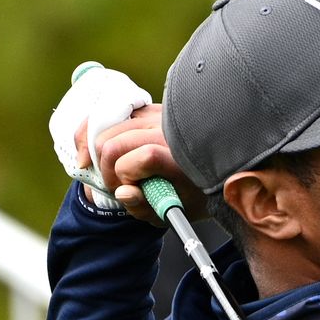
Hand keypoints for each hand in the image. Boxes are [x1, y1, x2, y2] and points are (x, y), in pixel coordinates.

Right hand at [76, 104, 208, 224]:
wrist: (216, 167)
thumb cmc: (194, 193)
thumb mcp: (173, 210)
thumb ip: (145, 206)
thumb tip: (123, 192)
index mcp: (182, 157)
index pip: (146, 156)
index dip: (127, 175)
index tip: (129, 190)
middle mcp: (170, 130)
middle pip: (115, 142)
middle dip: (107, 169)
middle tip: (116, 184)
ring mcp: (158, 115)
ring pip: (108, 128)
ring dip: (103, 154)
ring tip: (115, 171)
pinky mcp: (148, 109)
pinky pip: (113, 117)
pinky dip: (104, 135)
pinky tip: (109, 153)